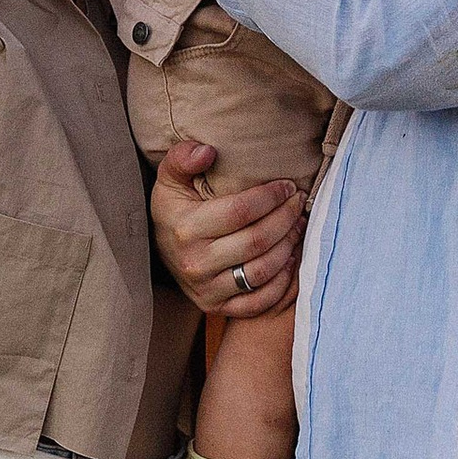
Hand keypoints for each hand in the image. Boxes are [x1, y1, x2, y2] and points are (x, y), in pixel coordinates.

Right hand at [150, 140, 305, 315]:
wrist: (158, 251)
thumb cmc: (174, 210)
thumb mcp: (169, 179)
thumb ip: (182, 158)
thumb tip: (207, 151)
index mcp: (186, 228)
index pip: (239, 212)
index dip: (270, 197)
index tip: (287, 186)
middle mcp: (195, 263)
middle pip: (256, 242)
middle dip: (285, 219)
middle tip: (299, 203)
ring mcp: (207, 289)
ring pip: (261, 272)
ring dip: (288, 247)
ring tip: (298, 226)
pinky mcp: (217, 307)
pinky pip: (258, 302)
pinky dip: (281, 283)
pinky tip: (290, 259)